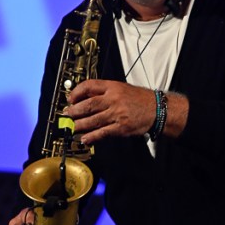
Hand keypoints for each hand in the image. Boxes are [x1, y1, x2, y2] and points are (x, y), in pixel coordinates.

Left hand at [66, 80, 188, 142]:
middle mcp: (114, 99)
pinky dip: (92, 137)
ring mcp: (118, 114)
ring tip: (72, 128)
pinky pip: (103, 133)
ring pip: (93, 120)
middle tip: (67, 115)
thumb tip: (85, 98)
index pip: (90, 86)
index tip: (70, 99)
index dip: (77, 92)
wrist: (158, 110)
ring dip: (80, 125)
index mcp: (113, 87)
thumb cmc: (140, 99)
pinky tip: (85, 139)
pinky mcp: (122, 127)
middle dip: (75, 111)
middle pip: (88, 104)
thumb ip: (105, 92)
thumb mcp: (122, 89)